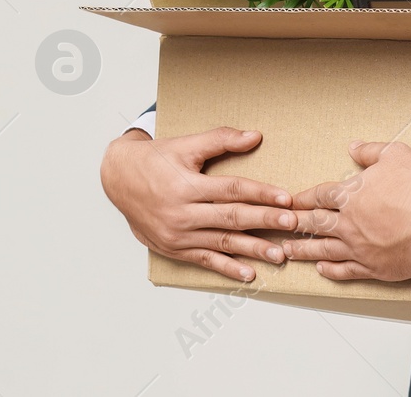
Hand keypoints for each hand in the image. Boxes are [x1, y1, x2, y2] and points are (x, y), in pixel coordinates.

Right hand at [101, 126, 296, 282]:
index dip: (260, 193)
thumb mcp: (184, 145)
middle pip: (231, 218)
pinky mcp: (174, 249)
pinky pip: (204, 261)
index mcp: (186, 185)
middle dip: (265, 222)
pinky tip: (249, 273)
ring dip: (253, 250)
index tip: (286, 199)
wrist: (118, 180)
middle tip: (292, 225)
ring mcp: (178, 235)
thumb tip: (255, 136)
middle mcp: (182, 213)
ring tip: (279, 255)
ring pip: (222, 243)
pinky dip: (227, 269)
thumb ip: (220, 140)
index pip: (231, 190)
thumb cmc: (154, 160)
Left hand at [282, 140, 410, 281]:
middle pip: (312, 224)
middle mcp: (349, 222)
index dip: (301, 199)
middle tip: (275, 228)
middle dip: (291, 225)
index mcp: (350, 194)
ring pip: (322, 250)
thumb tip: (354, 146)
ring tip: (285, 252)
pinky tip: (320, 270)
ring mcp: (359, 247)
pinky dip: (330, 270)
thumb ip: (369, 151)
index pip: (318, 197)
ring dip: (302, 251)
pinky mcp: (374, 267)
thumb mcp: (394, 154)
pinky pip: (346, 271)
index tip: (288, 202)